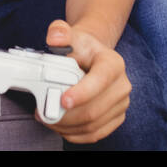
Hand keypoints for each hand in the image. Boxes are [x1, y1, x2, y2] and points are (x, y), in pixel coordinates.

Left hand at [40, 20, 129, 143]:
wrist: (92, 56)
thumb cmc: (80, 47)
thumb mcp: (69, 34)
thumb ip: (60, 32)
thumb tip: (55, 38)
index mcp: (113, 63)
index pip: (100, 80)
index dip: (82, 93)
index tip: (62, 100)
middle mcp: (122, 85)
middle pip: (94, 109)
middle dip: (66, 116)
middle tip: (44, 113)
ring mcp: (121, 104)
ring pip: (93, 125)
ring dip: (67, 127)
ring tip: (48, 119)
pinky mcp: (116, 118)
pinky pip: (96, 134)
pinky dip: (75, 134)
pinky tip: (60, 128)